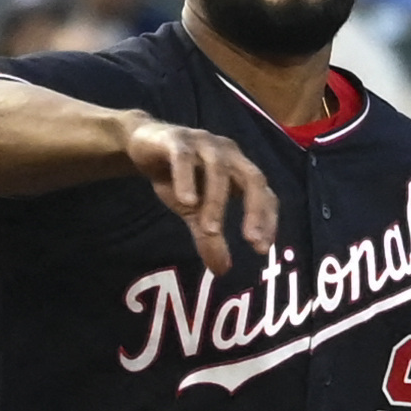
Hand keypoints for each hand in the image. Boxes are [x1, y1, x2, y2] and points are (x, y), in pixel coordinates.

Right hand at [123, 117, 276, 275]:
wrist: (143, 145)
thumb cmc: (177, 176)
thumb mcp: (193, 210)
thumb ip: (208, 236)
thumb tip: (222, 270)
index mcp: (239, 169)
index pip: (264, 193)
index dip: (267, 219)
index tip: (262, 248)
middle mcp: (228, 154)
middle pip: (252, 178)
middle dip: (255, 209)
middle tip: (251, 240)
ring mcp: (204, 143)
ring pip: (217, 170)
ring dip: (216, 201)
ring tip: (210, 231)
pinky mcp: (176, 139)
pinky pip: (183, 158)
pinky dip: (186, 179)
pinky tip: (186, 202)